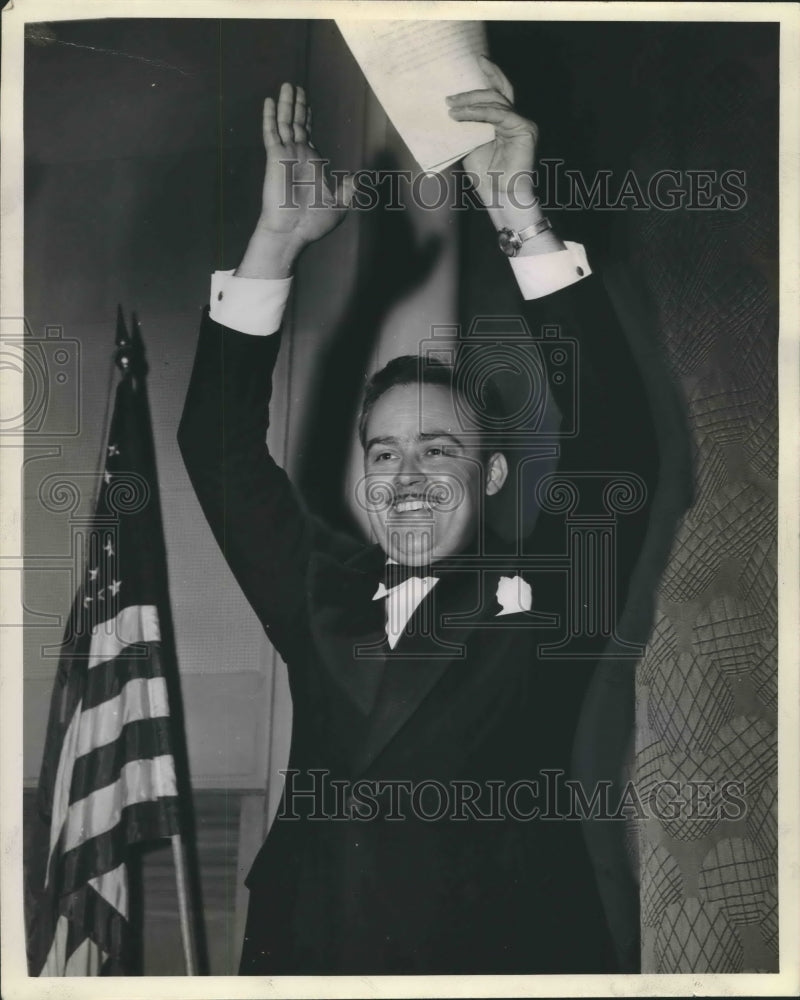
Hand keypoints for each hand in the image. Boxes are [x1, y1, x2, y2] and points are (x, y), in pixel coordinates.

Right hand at [237, 82, 354, 277]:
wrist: (294, 231)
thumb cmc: (314, 222)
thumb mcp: (339, 203)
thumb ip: (347, 188)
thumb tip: (358, 178)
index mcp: (312, 163)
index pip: (307, 134)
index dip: (306, 118)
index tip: (305, 104)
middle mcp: (297, 155)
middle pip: (296, 123)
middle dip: (296, 105)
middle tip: (295, 87)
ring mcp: (285, 155)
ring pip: (285, 122)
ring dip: (286, 104)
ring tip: (286, 85)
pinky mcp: (275, 158)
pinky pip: (272, 132)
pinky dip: (270, 117)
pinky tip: (270, 101)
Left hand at [447, 57, 537, 208]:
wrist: (500, 197)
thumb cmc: (487, 177)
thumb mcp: (472, 146)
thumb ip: (468, 127)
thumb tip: (450, 109)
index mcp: (504, 121)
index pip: (497, 94)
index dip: (490, 75)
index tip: (476, 61)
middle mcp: (515, 119)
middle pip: (496, 93)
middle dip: (472, 91)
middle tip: (450, 96)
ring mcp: (522, 123)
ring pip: (495, 102)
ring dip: (470, 103)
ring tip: (451, 107)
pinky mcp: (524, 129)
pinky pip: (498, 114)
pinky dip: (478, 113)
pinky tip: (462, 115)